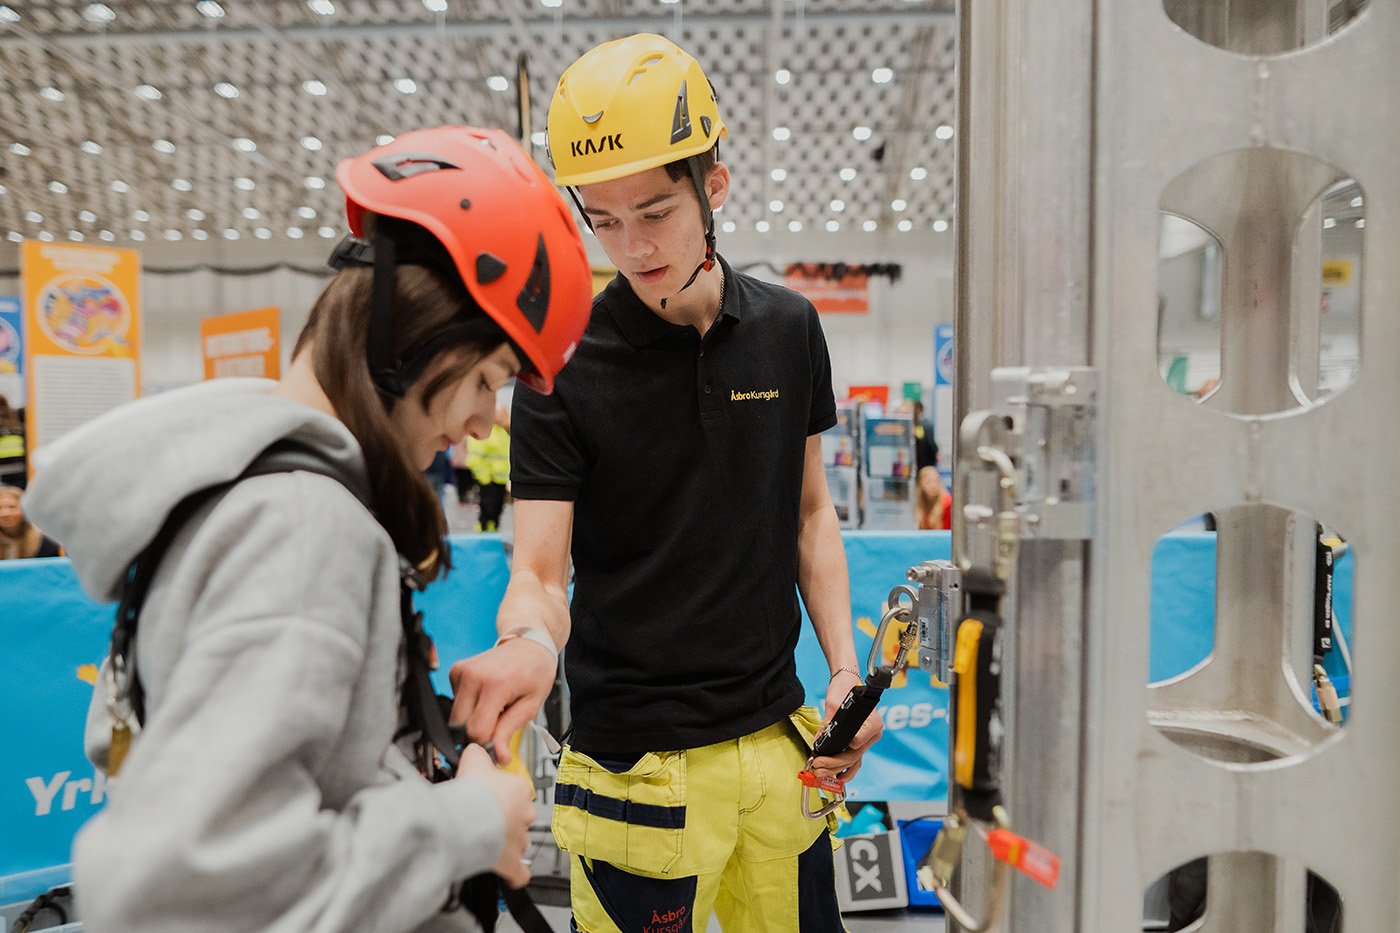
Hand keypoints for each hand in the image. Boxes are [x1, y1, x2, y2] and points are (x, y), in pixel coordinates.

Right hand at [448, 638, 556, 764]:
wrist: (529, 645)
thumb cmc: (534, 672)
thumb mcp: (531, 705)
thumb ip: (509, 731)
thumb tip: (499, 757)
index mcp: (495, 684)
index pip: (476, 731)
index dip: (487, 741)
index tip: (498, 739)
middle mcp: (473, 676)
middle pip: (460, 725)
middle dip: (478, 730)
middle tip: (499, 719)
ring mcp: (462, 671)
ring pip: (455, 716)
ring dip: (473, 717)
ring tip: (495, 704)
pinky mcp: (455, 671)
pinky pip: (455, 702)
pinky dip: (469, 705)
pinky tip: (486, 695)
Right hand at [456, 744, 534, 888]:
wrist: (466, 818)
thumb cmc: (472, 792)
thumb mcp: (474, 759)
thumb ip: (478, 753)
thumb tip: (475, 748)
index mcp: (519, 790)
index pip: (519, 790)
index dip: (503, 794)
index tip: (491, 796)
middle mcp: (524, 815)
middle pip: (521, 817)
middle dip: (506, 819)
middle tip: (485, 818)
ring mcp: (520, 840)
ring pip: (520, 843)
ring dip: (507, 843)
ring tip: (488, 842)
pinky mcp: (512, 863)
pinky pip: (520, 873)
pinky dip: (515, 874)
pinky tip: (508, 873)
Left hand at [808, 669, 882, 782]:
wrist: (847, 683)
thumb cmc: (844, 689)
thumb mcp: (833, 704)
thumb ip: (827, 724)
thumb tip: (818, 743)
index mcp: (872, 723)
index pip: (857, 742)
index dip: (842, 750)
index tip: (825, 753)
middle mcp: (872, 734)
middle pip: (853, 756)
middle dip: (833, 764)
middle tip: (817, 765)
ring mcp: (866, 740)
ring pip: (853, 761)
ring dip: (836, 770)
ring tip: (819, 772)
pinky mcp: (858, 743)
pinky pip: (854, 761)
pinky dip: (845, 771)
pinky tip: (835, 778)